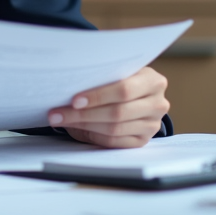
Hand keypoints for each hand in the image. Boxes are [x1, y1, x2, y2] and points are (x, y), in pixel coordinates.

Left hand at [47, 66, 168, 147]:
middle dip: (83, 114)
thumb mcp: (119, 72)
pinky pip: (114, 142)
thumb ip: (102, 77)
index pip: (124, 90)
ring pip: (114, 129)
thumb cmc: (122, 80)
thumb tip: (68, 86)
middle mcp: (158, 104)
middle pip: (117, 112)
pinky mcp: (143, 141)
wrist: (138, 96)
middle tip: (58, 113)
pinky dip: (93, 136)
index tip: (74, 100)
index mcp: (153, 81)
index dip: (98, 96)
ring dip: (84, 125)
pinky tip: (77, 128)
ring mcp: (152, 125)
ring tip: (61, 119)